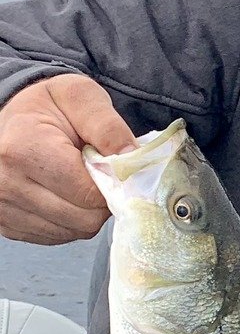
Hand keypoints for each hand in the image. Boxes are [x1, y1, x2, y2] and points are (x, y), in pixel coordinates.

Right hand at [0, 74, 135, 244]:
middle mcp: (7, 184)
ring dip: (87, 211)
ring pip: (73, 231)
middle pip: (83, 219)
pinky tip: (65, 194)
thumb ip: (108, 126)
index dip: (113, 184)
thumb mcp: (81, 97)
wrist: (15, 119)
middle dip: (102, 199)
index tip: (115, 167)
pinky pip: (57, 236)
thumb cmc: (50, 106)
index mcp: (23, 150)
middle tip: (99, 174)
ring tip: (79, 181)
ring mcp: (4, 208)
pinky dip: (71, 220)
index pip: (88, 194)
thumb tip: (132, 159)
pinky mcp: (7, 225)